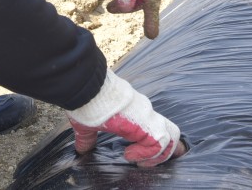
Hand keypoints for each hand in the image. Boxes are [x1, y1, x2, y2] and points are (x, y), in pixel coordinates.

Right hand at [66, 70, 185, 166]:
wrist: (87, 89)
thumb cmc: (87, 102)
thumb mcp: (89, 124)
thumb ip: (89, 137)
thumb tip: (81, 148)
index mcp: (134, 112)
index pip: (156, 126)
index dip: (152, 145)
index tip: (132, 155)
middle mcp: (145, 112)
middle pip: (170, 131)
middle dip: (165, 151)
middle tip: (147, 163)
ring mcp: (148, 117)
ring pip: (170, 137)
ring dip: (158, 156)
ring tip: (139, 162)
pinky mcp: (146, 124)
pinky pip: (159, 144)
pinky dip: (147, 154)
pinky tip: (129, 155)